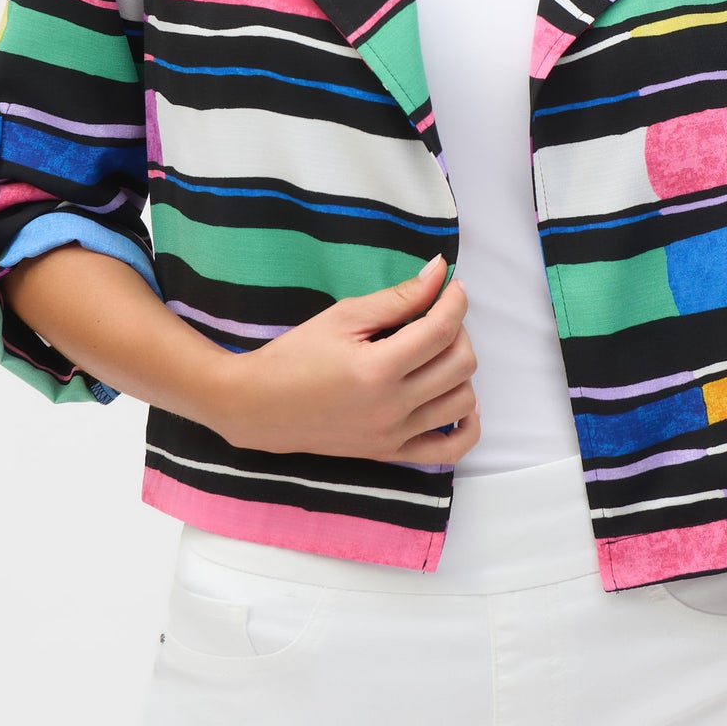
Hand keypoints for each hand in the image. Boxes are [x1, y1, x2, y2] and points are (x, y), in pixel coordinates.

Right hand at [218, 252, 481, 464]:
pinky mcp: (390, 453)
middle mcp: (392, 408)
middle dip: (459, 331)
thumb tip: (439, 272)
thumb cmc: (296, 355)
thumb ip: (397, 297)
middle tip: (437, 317)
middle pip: (460, 365)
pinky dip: (467, 426)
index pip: (441, 330)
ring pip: (462, 402)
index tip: (452, 285)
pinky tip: (456, 400)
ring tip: (438, 354)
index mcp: (378, 369)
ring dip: (461, 371)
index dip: (455, 301)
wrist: (258, 406)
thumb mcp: (343, 316)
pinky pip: (449, 451)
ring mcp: (394, 435)